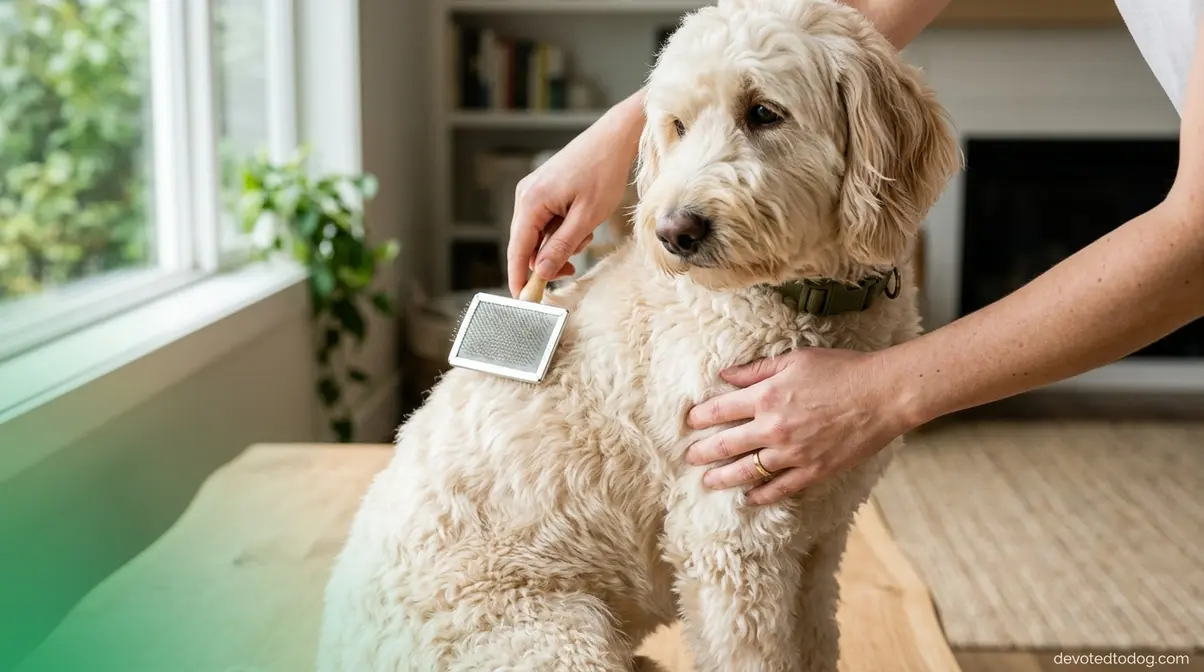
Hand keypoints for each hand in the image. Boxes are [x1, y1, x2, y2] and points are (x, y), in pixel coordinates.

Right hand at [506, 94, 642, 296]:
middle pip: (525, 245)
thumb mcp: (586, 217)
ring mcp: (533, 191)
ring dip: (559, 244)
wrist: (614, 138)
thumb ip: (561, 246)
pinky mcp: (544, 190)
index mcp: (530, 202)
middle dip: (548, 261)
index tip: (525, 302)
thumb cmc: (603, 172)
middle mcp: (525, 196)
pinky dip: (562, 230)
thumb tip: (540, 272)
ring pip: (538, 234)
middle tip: (572, 269)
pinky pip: (546, 221)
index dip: (520, 279)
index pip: (517, 251)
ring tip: (585, 234)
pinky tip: (581, 223)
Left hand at [684, 347, 912, 505]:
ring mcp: (792, 453)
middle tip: (689, 457)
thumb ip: (756, 370)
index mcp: (765, 396)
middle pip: (725, 444)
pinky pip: (779, 488)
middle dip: (702, 452)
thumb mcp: (794, 359)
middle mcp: (772, 428)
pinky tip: (748, 499)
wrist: (882, 395)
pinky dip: (760, 496)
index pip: (719, 410)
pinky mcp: (812, 471)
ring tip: (707, 482)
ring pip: (746, 471)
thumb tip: (725, 375)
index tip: (689, 422)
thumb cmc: (841, 369)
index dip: (699, 417)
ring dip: (722, 478)